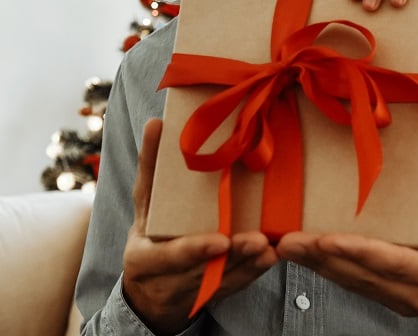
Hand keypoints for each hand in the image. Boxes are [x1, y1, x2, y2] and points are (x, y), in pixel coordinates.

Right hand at [121, 119, 278, 333]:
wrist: (149, 292)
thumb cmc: (148, 235)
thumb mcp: (143, 204)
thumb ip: (149, 168)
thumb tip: (156, 122)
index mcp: (146, 259)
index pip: (172, 256)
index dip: (196, 250)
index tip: (221, 241)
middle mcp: (170, 281)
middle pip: (206, 272)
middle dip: (234, 257)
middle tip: (259, 241)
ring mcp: (194, 293)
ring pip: (226, 280)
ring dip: (250, 264)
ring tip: (271, 246)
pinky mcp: (216, 295)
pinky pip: (237, 285)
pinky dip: (255, 272)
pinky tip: (273, 256)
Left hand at [275, 104, 417, 332]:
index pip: (398, 263)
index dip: (360, 251)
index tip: (325, 240)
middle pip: (365, 277)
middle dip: (323, 259)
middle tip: (286, 240)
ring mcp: (406, 304)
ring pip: (354, 284)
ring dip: (318, 266)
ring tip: (284, 244)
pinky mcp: (392, 303)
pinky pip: (356, 285)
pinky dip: (330, 269)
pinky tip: (306, 254)